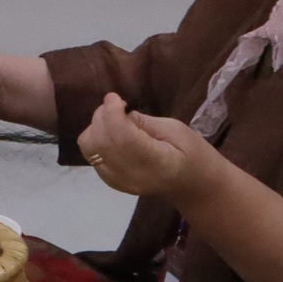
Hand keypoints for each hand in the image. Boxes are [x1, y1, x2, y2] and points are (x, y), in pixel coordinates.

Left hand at [78, 93, 217, 202]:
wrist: (192, 184)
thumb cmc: (192, 153)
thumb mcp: (176, 130)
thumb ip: (144, 122)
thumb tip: (118, 111)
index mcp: (157, 164)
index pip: (124, 139)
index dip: (113, 114)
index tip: (114, 97)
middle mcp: (134, 177)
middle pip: (102, 142)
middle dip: (103, 116)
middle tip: (118, 106)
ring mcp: (120, 182)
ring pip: (90, 148)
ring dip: (96, 127)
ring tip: (115, 120)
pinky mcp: (111, 181)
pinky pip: (91, 155)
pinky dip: (95, 139)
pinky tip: (112, 134)